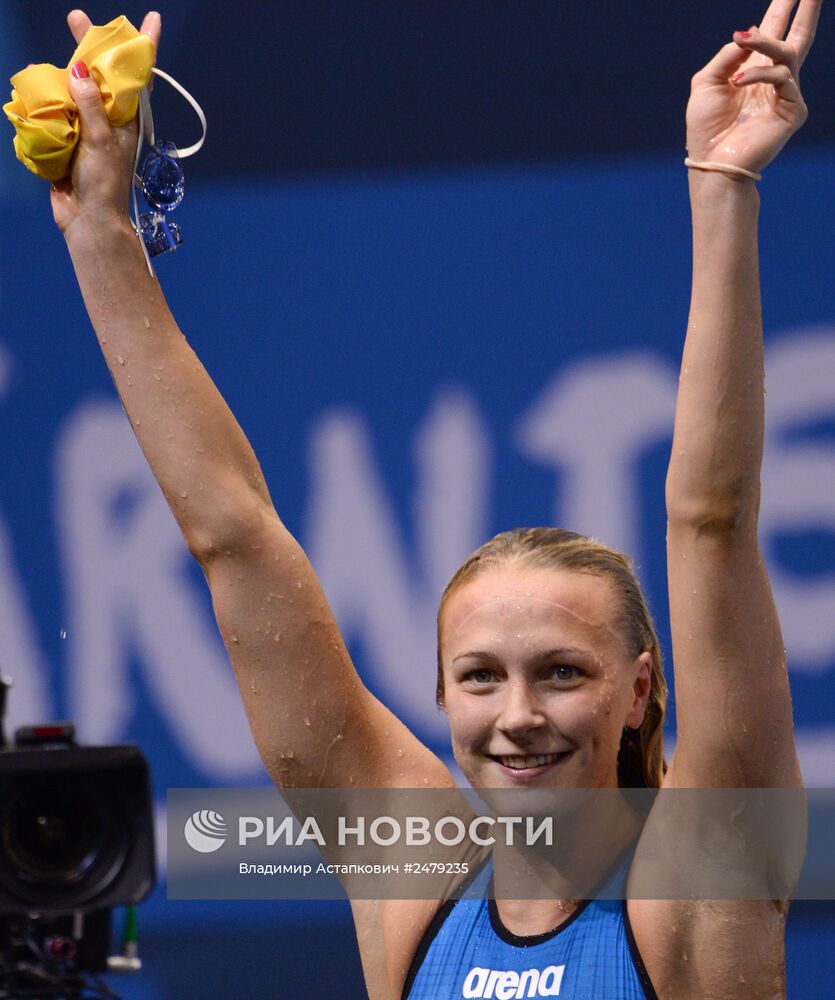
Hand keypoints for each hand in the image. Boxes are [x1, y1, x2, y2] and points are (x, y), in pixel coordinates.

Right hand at [50, 10, 161, 236]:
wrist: (89, 222)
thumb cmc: (105, 183)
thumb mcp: (102, 140)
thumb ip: (91, 104)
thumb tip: (80, 69)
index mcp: (126, 118)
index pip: (137, 76)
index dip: (143, 47)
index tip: (151, 18)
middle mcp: (109, 120)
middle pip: (100, 75)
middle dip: (89, 47)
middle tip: (76, 17)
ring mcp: (87, 129)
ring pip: (73, 92)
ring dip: (60, 78)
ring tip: (47, 66)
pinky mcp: (67, 141)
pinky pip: (54, 114)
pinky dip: (45, 104)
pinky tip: (35, 95)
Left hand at [686, 0, 820, 173]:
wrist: (712, 162)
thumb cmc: (706, 128)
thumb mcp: (707, 83)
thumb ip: (726, 56)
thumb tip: (749, 32)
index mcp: (753, 71)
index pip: (772, 32)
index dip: (782, 8)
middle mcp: (773, 79)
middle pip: (797, 36)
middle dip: (805, 10)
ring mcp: (786, 94)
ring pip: (786, 52)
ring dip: (763, 42)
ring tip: (742, 39)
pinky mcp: (793, 110)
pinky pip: (783, 78)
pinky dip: (759, 75)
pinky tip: (738, 82)